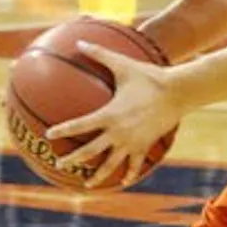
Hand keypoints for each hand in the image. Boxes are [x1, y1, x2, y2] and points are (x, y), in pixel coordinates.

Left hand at [46, 41, 184, 188]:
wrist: (177, 92)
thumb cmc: (148, 76)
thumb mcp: (122, 64)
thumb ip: (100, 54)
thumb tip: (79, 42)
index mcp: (109, 114)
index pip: (80, 124)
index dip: (63, 130)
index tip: (50, 136)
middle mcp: (118, 132)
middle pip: (90, 151)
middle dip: (73, 159)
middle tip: (59, 165)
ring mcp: (132, 142)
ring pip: (111, 164)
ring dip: (98, 175)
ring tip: (87, 184)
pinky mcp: (144, 146)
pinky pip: (135, 164)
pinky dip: (129, 174)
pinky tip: (123, 181)